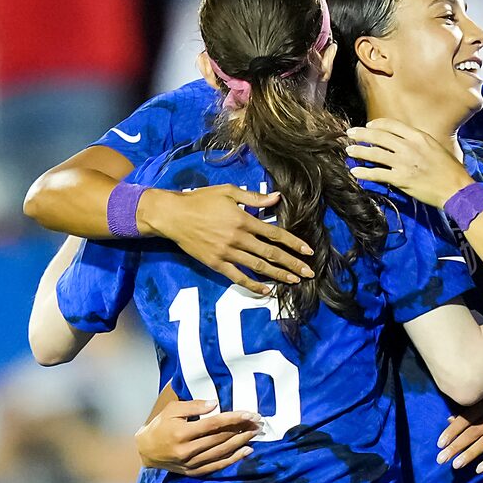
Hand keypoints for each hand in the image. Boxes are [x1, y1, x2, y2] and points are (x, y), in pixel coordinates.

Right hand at [137, 395, 259, 475]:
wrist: (146, 451)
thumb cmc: (160, 426)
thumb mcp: (172, 410)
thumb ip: (194, 406)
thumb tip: (216, 404)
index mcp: (181, 432)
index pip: (213, 424)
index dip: (233, 418)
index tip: (251, 413)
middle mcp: (187, 450)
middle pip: (220, 438)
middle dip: (242, 429)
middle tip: (258, 422)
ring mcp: (191, 463)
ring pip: (222, 452)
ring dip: (241, 442)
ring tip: (255, 433)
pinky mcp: (194, 472)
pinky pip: (218, 465)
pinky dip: (234, 458)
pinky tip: (247, 451)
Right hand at [139, 185, 313, 293]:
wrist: (172, 215)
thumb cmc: (200, 200)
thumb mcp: (227, 192)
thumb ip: (253, 198)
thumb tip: (277, 198)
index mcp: (243, 220)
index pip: (275, 234)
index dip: (293, 243)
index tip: (308, 251)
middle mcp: (238, 238)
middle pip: (271, 253)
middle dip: (292, 264)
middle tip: (309, 273)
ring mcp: (227, 253)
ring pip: (258, 266)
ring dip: (278, 275)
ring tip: (295, 281)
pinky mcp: (215, 263)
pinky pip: (237, 277)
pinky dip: (253, 285)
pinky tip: (266, 290)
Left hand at [346, 121, 469, 208]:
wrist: (456, 189)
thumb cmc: (450, 170)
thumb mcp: (436, 148)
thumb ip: (419, 142)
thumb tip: (406, 141)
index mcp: (418, 136)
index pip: (391, 125)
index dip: (377, 124)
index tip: (369, 126)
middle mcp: (409, 146)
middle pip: (379, 136)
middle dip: (361, 134)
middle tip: (350, 134)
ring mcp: (404, 162)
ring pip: (375, 153)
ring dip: (359, 151)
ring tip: (349, 151)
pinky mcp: (401, 178)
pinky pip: (378, 173)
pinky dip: (364, 172)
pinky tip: (356, 171)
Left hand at [437, 379, 482, 473]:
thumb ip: (475, 409)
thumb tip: (451, 419)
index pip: (467, 417)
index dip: (452, 431)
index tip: (439, 443)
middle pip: (473, 431)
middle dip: (456, 445)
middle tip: (441, 459)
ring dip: (470, 454)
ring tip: (456, 465)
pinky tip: (480, 469)